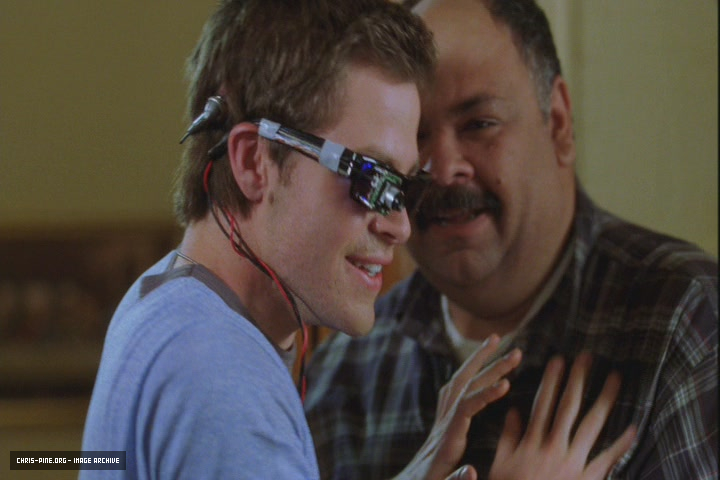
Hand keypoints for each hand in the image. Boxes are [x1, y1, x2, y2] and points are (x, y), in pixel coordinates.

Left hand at [395, 335, 521, 479]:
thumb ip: (456, 479)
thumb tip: (471, 470)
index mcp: (447, 439)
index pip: (466, 407)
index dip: (485, 394)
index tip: (507, 383)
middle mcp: (443, 424)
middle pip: (464, 384)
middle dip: (487, 363)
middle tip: (512, 348)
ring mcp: (442, 421)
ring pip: (459, 382)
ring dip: (478, 361)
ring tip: (496, 342)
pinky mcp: (443, 424)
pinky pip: (455, 391)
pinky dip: (470, 376)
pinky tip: (478, 371)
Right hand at [489, 353, 636, 479]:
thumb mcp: (500, 464)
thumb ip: (508, 437)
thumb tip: (513, 410)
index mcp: (532, 441)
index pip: (543, 403)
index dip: (551, 380)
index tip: (559, 359)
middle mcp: (554, 446)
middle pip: (569, 406)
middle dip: (579, 379)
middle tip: (589, 356)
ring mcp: (573, 462)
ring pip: (591, 425)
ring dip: (605, 400)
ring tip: (615, 378)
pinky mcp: (588, 479)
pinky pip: (608, 459)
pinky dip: (621, 443)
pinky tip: (633, 426)